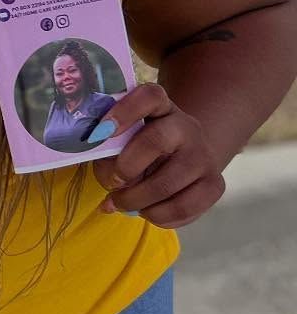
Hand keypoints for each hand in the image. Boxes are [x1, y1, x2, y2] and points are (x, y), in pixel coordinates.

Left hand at [90, 83, 226, 227]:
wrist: (184, 155)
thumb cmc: (140, 145)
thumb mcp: (123, 138)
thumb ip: (110, 149)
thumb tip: (109, 177)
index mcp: (161, 106)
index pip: (149, 96)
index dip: (123, 112)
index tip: (98, 133)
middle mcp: (187, 127)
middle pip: (156, 141)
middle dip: (125, 168)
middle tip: (111, 183)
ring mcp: (204, 156)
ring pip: (168, 183)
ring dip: (136, 200)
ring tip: (121, 203)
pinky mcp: (215, 185)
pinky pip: (184, 208)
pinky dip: (157, 216)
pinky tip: (145, 212)